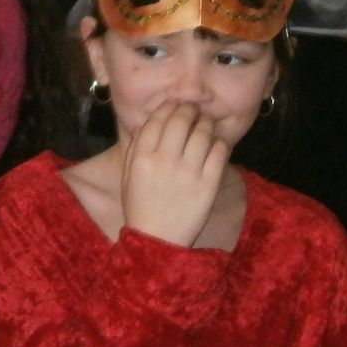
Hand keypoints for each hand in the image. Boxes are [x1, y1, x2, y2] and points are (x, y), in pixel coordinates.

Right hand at [119, 101, 229, 247]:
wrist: (157, 242)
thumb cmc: (140, 208)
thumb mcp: (128, 178)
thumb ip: (134, 150)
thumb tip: (143, 125)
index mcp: (142, 158)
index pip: (157, 120)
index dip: (167, 107)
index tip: (174, 104)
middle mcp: (165, 160)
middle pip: (181, 121)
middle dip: (189, 110)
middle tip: (193, 109)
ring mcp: (189, 172)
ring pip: (202, 133)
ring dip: (206, 123)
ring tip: (206, 122)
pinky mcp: (208, 184)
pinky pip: (219, 152)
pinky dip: (219, 142)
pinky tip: (216, 143)